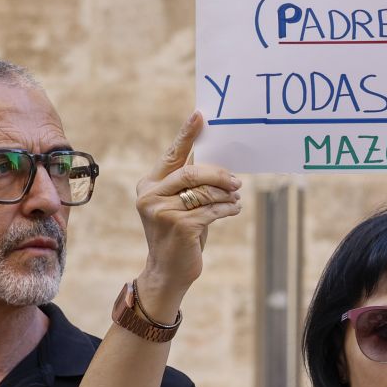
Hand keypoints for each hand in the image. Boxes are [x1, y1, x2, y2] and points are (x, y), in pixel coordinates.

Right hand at [134, 112, 242, 305]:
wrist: (168, 271)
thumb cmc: (179, 233)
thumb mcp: (180, 204)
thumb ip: (189, 182)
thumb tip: (213, 157)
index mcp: (149, 184)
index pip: (171, 155)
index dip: (186, 135)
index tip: (200, 115)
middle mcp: (149, 195)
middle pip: (191, 172)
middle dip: (218, 175)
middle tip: (236, 182)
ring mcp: (161, 211)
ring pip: (204, 192)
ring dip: (226, 195)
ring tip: (235, 199)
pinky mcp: (178, 226)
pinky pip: (211, 210)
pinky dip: (227, 209)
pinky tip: (233, 210)